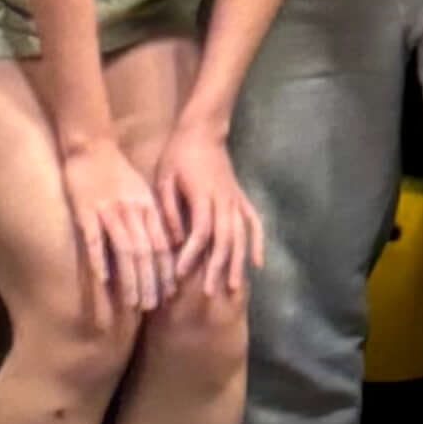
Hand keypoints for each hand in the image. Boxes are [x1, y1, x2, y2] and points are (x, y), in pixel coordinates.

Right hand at [61, 128, 174, 316]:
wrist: (91, 144)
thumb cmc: (116, 172)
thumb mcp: (142, 192)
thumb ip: (152, 218)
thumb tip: (164, 249)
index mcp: (147, 207)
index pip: (162, 244)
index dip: (166, 271)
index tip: (168, 294)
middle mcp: (132, 210)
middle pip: (146, 252)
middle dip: (150, 282)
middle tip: (151, 307)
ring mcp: (108, 210)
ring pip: (124, 249)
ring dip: (130, 279)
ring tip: (132, 302)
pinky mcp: (85, 210)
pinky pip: (94, 238)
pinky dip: (99, 259)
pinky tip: (103, 280)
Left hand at [156, 121, 260, 305]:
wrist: (203, 130)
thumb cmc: (178, 154)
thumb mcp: (164, 178)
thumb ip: (170, 210)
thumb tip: (176, 241)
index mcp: (202, 195)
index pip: (201, 231)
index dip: (192, 254)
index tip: (181, 274)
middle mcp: (224, 201)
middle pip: (225, 239)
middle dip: (218, 268)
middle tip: (209, 293)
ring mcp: (236, 200)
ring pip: (241, 235)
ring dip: (238, 262)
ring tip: (234, 287)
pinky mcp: (241, 197)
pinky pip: (254, 222)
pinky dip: (258, 242)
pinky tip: (258, 263)